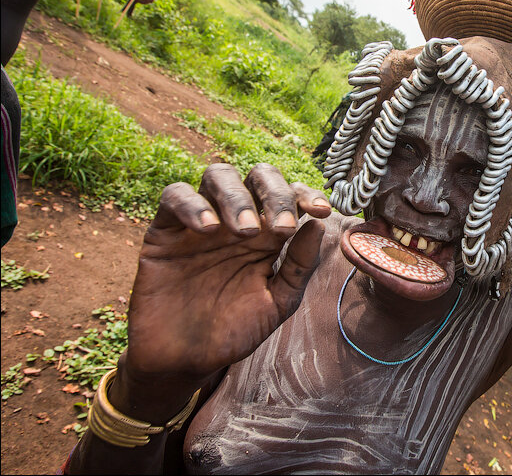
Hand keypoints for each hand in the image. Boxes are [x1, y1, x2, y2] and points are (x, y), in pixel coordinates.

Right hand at [123, 163, 330, 387]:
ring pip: (218, 175)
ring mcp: (201, 221)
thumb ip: (300, 266)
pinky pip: (174, 195)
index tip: (321, 211)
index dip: (307, 195)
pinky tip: (206, 229)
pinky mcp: (165, 230)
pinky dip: (192, 204)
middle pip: (258, 175)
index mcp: (269, 233)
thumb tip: (319, 226)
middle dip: (276, 193)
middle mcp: (237, 219)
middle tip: (281, 228)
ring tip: (245, 231)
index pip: (291, 195)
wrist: (186, 361)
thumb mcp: (278, 302)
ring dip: (237, 197)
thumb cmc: (235, 330)